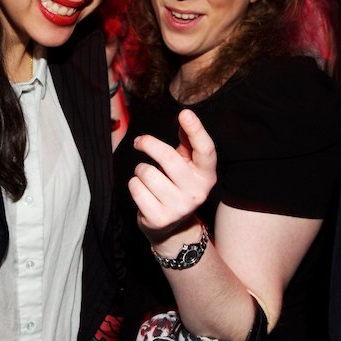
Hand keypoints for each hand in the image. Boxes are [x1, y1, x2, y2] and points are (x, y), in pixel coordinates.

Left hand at [128, 109, 216, 244]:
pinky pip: (136, 189)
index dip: (196, 131)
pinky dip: (134, 185)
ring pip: (147, 172)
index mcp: (206, 175)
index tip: (185, 113)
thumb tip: (185, 116)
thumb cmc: (177, 185)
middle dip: (148, 144)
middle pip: (168, 157)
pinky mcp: (160, 218)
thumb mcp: (187, 164)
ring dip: (140, 170)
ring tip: (147, 176)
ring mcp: (179, 207)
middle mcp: (197, 192)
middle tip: (140, 142)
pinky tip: (143, 191)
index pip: (205, 150)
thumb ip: (186, 142)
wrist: (173, 227)